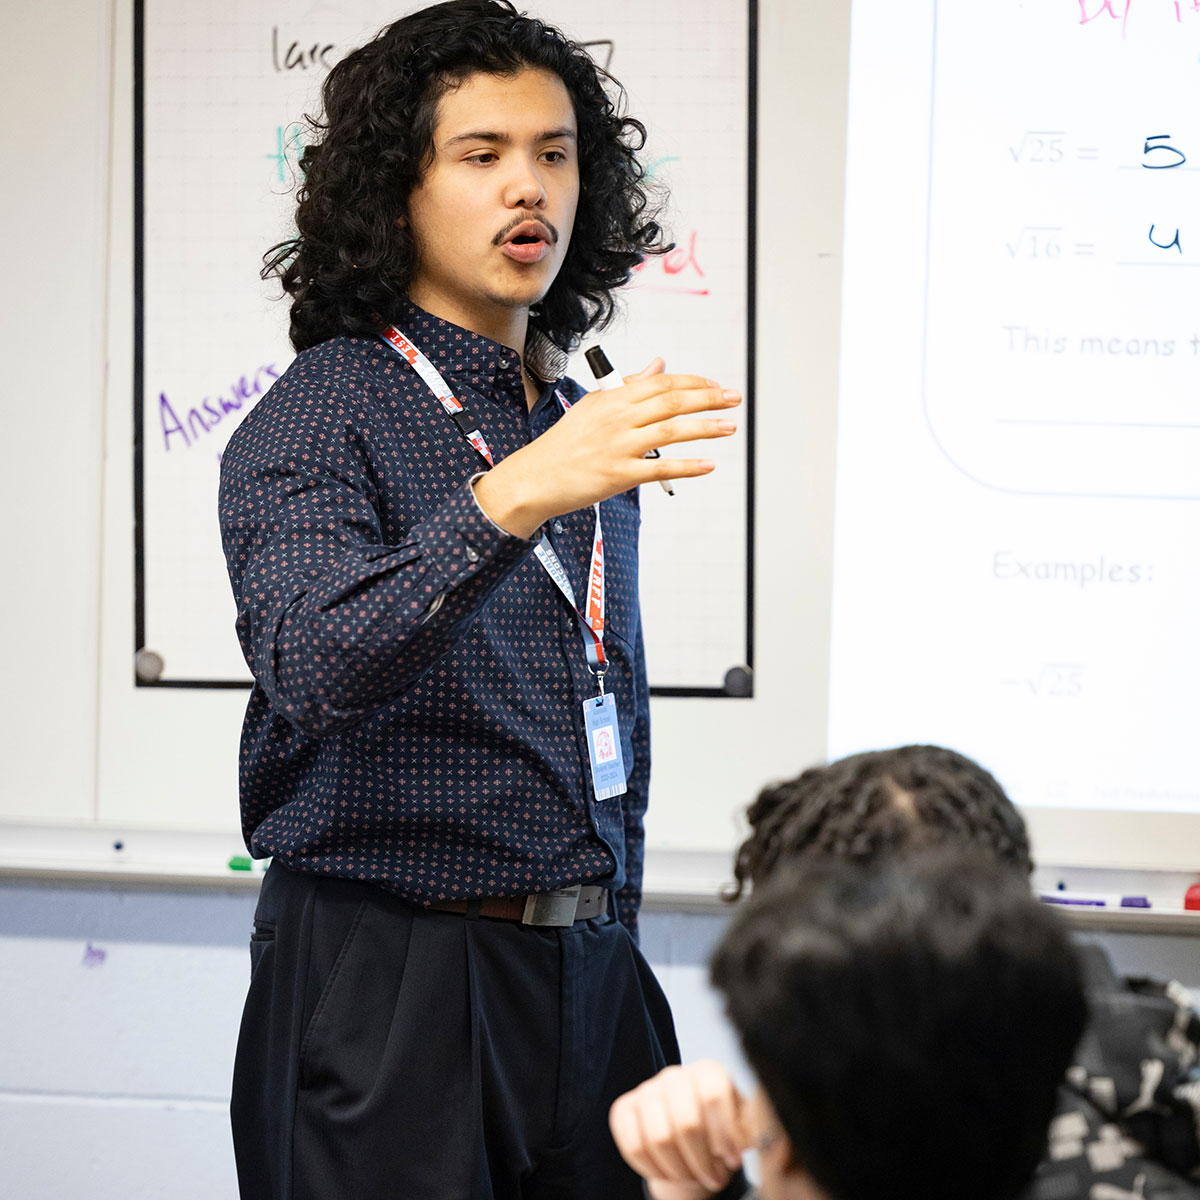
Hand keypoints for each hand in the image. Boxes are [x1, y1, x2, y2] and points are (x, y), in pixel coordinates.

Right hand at [473, 363, 740, 536]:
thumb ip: (629, 386)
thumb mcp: (594, 406)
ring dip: (705, 428)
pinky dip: (686, 466)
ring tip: (729, 426)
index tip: (714, 385)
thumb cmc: (564, 444)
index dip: (692, 382)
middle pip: (671, 402)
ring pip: (671, 431)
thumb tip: (659, 365)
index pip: (660, 383)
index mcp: (612, 398)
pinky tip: (707, 464)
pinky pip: (660, 469)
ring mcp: (619, 447)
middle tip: (733, 398)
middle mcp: (617, 419)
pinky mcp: (619, 475)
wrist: (535, 478)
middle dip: (708, 398)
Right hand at [609, 1061, 752, 1199]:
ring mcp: (646, 1090)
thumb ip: (755, 1127)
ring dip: (678, 1170)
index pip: (713, 1096)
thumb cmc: (724, 1134)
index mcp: (709, 1072)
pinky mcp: (624, 1108)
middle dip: (701, 1162)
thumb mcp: (745, 1129)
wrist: (692, 1141)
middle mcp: (675, 1074)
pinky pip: (631, 1144)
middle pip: (686, 1122)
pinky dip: (651, 1168)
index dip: (724, 1134)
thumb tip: (760, 1135)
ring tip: (691, 1177)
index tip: (734, 1161)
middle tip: (712, 1178)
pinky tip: (667, 1173)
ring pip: (658, 1137)